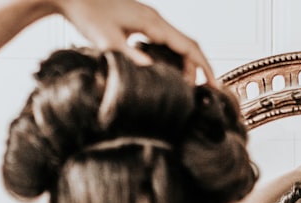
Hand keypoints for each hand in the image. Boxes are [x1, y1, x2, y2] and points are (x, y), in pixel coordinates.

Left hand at [54, 0, 214, 84]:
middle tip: (196, 91)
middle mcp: (155, 19)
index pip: (188, 46)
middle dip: (196, 68)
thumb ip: (128, 56)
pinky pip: (165, 41)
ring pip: (177, 43)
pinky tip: (164, 70)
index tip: (214, 84)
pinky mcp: (141, 23)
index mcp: (152, 22)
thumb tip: (150, 70)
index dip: (203, 66)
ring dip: (183, 64)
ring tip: (181, 85)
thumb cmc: (87, 13)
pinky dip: (171, 57)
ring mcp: (149, 20)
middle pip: (187, 45)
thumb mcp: (106, 39)